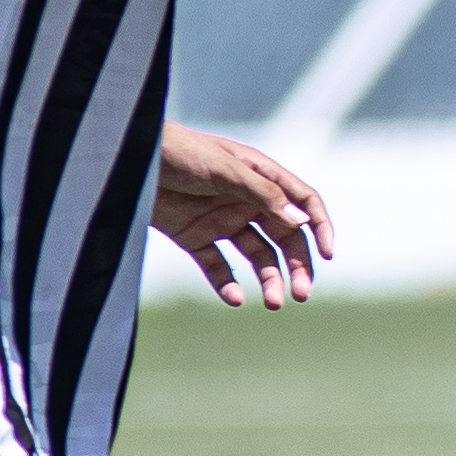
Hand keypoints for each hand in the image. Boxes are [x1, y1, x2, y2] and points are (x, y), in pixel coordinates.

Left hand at [151, 124, 332, 306]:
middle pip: (285, 237)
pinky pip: (218, 266)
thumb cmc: (181, 152)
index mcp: (262, 177)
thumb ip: (264, 195)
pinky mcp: (196, 238)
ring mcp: (223, 220)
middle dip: (296, 266)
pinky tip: (236, 298)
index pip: (303, 203)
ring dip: (269, 279)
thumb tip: (300, 223)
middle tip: (301, 294)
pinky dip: (228, 284)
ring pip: (257, 256)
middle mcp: (248, 200)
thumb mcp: (226, 170)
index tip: (327, 255)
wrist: (128, 159)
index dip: (319, 228)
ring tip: (274, 303)